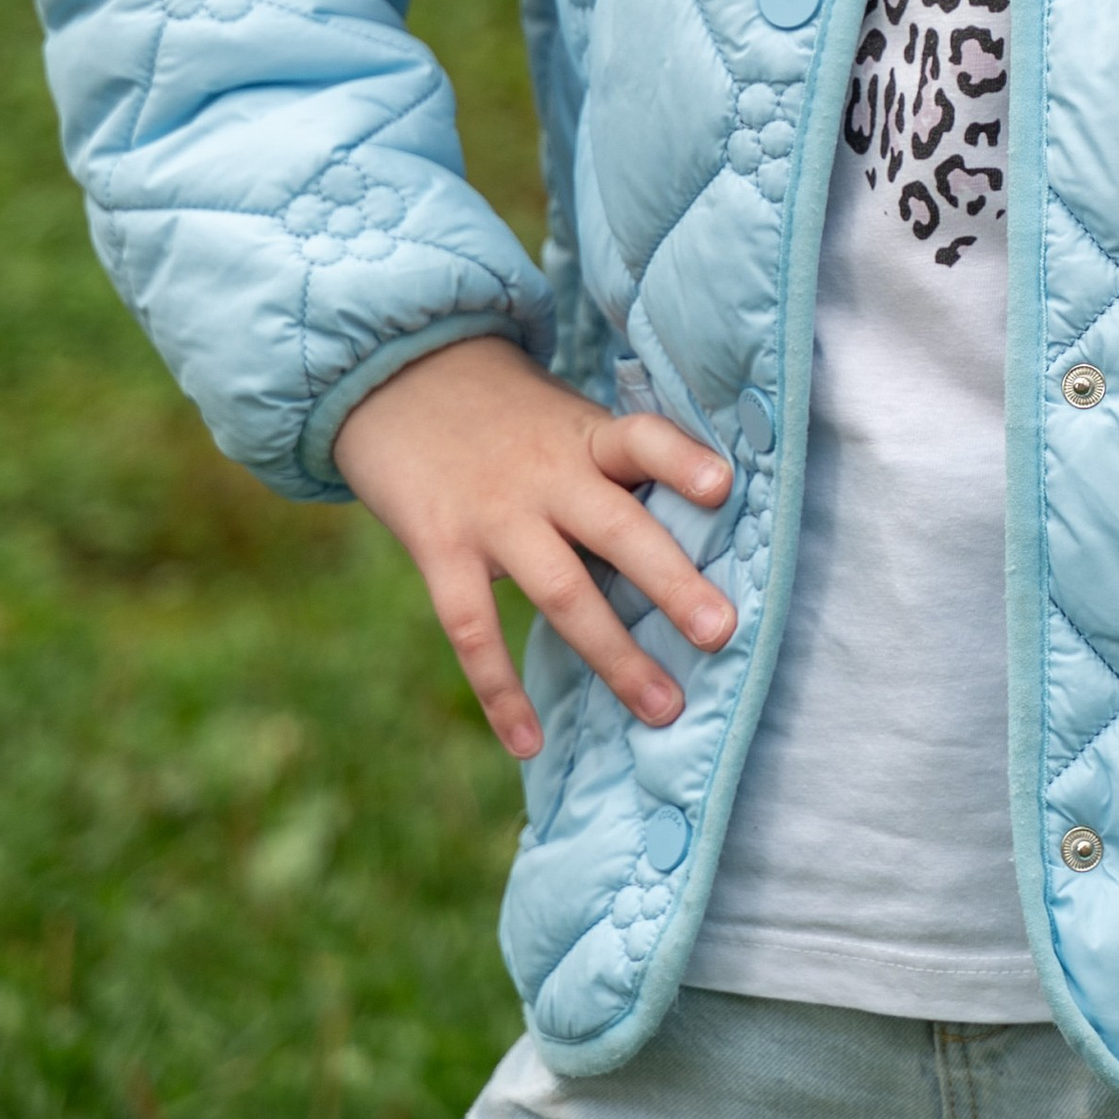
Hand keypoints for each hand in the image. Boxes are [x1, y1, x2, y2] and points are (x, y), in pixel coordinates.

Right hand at [334, 335, 736, 758]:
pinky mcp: (440, 548)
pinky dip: (500, 691)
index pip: (642, 439)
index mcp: (586, 437)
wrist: (396, 375)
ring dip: (614, 654)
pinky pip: (473, 629)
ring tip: (664, 708)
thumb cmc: (508, 413)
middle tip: (722, 632)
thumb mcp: (567, 419)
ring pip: (560, 591)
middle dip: (672, 584)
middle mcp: (546, 474)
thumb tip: (697, 533)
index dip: (681, 460)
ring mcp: (492, 515)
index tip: (722, 486)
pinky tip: (529, 743)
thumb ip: (615, 471)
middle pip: (616, 529)